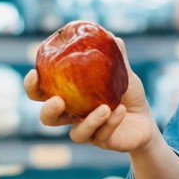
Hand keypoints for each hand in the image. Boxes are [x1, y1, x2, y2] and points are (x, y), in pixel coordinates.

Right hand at [24, 37, 154, 153]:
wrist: (145, 120)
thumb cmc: (127, 93)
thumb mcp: (122, 73)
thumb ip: (115, 56)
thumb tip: (111, 36)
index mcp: (68, 96)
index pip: (42, 92)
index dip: (32, 86)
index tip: (34, 73)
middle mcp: (72, 116)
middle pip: (47, 118)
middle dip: (48, 110)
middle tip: (58, 101)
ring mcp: (87, 131)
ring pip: (76, 134)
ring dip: (89, 121)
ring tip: (105, 107)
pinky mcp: (103, 142)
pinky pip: (103, 135)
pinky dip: (111, 122)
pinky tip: (121, 111)